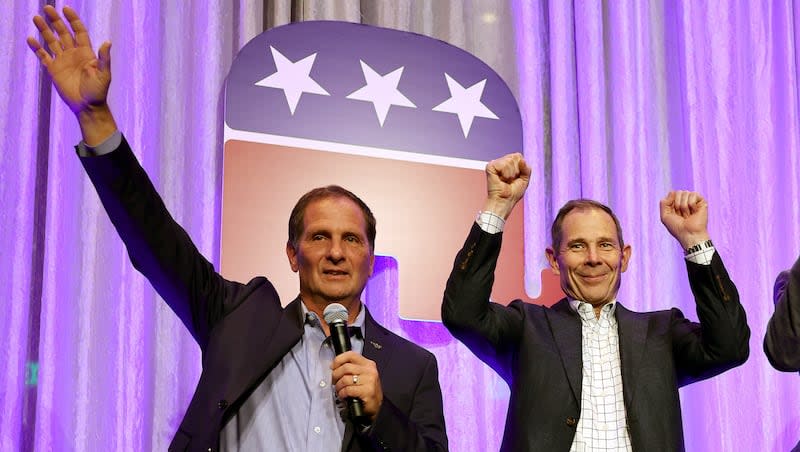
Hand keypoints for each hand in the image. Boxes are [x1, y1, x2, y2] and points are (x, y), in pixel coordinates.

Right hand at [28, 6, 115, 144]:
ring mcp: (63, 61)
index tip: (65, 9)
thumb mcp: (104, 74)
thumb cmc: (98, 91)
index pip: (79, 32)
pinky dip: (37, 48)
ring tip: (36, 18)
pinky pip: (43, 56)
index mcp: (86, 53)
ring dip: (44, 30)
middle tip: (47, 8)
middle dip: (55, 21)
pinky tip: (31, 39)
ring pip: (52, 41)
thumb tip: (108, 41)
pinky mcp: (54, 70)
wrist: (87, 106)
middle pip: (63, 33)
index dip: (73, 20)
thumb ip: (104, 58)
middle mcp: (73, 54)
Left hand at [331, 351, 382, 420]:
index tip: (333, 367)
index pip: (351, 355)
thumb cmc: (366, 391)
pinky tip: (343, 395)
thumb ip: (352, 369)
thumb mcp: (362, 375)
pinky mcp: (367, 391)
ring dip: (338, 386)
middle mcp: (370, 370)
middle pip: (346, 367)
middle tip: (334, 381)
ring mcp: (370, 380)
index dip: (338, 360)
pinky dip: (342, 393)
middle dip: (336, 375)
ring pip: (345, 379)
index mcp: (368, 364)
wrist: (376, 406)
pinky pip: (348, 389)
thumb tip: (335, 366)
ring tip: (339, 390)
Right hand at [483, 152, 530, 218]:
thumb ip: (526, 168)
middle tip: (510, 180)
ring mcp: (495, 163)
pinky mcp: (490, 166)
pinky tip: (501, 179)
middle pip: (515, 157)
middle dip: (516, 171)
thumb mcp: (525, 179)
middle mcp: (501, 162)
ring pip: (510, 160)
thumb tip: (522, 160)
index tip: (516, 178)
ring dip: (511, 174)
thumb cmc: (513, 193)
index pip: (518, 156)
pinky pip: (503, 165)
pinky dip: (505, 174)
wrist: (505, 201)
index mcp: (509, 163)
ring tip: (505, 181)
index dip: (521, 167)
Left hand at [659, 190, 710, 248]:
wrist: (689, 234)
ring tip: (688, 215)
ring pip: (685, 193)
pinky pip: (693, 194)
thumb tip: (673, 192)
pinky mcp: (702, 202)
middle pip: (678, 192)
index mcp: (676, 204)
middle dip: (677, 204)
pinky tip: (694, 212)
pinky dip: (692, 204)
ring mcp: (693, 201)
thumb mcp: (664, 216)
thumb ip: (664, 203)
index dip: (671, 203)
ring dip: (684, 206)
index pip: (672, 194)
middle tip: (681, 215)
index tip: (674, 214)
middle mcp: (685, 201)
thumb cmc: (677, 227)